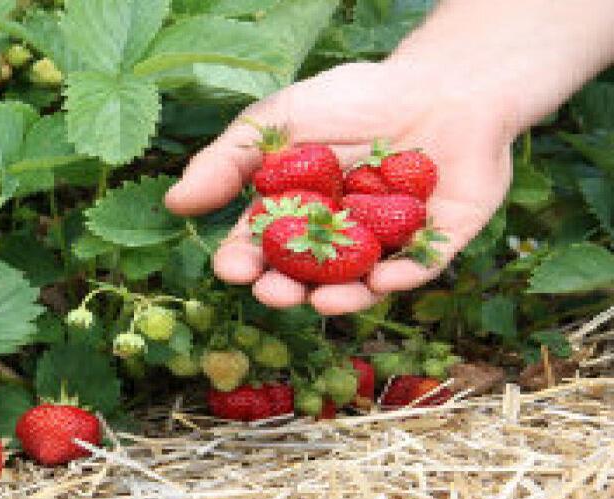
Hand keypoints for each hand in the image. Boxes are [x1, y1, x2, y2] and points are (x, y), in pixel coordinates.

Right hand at [164, 61, 517, 315]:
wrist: (440, 78)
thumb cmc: (353, 99)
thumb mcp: (278, 121)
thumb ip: (228, 162)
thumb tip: (175, 203)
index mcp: (295, 216)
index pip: (261, 248)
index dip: (244, 262)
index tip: (232, 269)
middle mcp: (337, 241)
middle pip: (306, 275)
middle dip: (288, 289)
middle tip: (274, 293)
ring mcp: (387, 246)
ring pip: (360, 283)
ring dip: (341, 297)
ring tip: (324, 302)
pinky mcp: (439, 241)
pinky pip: (420, 267)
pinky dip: (402, 276)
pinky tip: (382, 281)